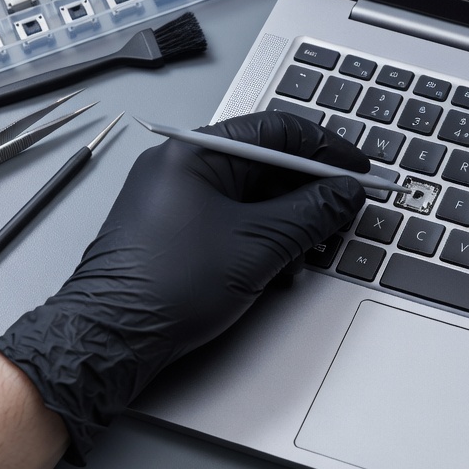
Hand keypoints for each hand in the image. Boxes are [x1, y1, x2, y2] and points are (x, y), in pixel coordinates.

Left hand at [0, 111, 366, 461]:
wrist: (110, 337)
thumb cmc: (166, 285)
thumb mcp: (260, 244)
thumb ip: (313, 212)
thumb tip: (345, 193)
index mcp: (196, 152)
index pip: (277, 131)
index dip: (327, 150)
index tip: (357, 170)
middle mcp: (183, 167)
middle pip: (266, 165)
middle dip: (308, 194)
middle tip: (340, 215)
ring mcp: (177, 200)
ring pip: (252, 198)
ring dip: (287, 223)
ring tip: (306, 252)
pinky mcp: (176, 232)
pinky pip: (233, 221)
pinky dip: (262, 240)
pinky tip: (276, 270)